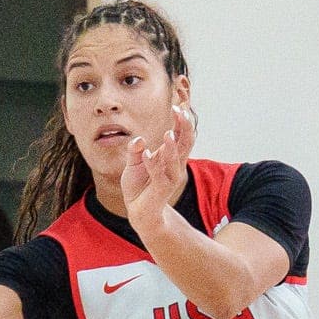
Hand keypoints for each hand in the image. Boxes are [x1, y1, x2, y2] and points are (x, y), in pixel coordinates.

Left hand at [120, 105, 198, 235]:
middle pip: (185, 144)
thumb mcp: (133, 163)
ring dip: (172, 147)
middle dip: (184, 128)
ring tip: (168, 133)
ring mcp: (169, 178)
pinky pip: (158, 175)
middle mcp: (174, 165)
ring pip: (175, 160)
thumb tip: (139, 139)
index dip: (182, 121)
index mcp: (170, 157)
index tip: (178, 106)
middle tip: (180, 111)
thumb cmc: (139, 186)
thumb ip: (135, 150)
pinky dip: (153, 165)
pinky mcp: (160, 189)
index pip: (181, 136)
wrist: (139, 212)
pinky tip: (147, 154)